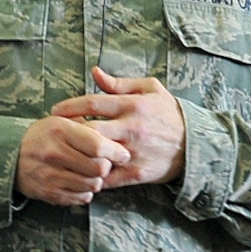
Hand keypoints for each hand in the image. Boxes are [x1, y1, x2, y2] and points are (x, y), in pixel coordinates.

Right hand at [17, 115, 131, 205]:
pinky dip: (85, 192)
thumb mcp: (62, 121)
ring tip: (91, 174)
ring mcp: (50, 175)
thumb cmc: (43, 135)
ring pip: (91, 185)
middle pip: (98, 168)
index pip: (98, 145)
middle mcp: (54, 153)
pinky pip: (80, 198)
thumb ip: (88, 127)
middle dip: (107, 168)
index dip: (115, 151)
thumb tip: (118, 140)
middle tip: (105, 164)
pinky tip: (80, 183)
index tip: (122, 154)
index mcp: (60, 130)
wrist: (10, 154)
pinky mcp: (48, 192)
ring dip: (97, 181)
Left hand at [49, 67, 185, 187]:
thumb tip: (94, 72)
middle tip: (56, 134)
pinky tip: (82, 172)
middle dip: (70, 133)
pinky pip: (109, 178)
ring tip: (66, 153)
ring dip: (79, 156)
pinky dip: (93, 176)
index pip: (93, 103)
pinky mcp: (137, 173)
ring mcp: (134, 152)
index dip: (70, 107)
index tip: (55, 111)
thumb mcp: (149, 89)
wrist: (195, 143)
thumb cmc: (168, 113)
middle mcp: (132, 129)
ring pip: (98, 156)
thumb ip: (119, 83)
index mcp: (133, 105)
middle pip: (91, 131)